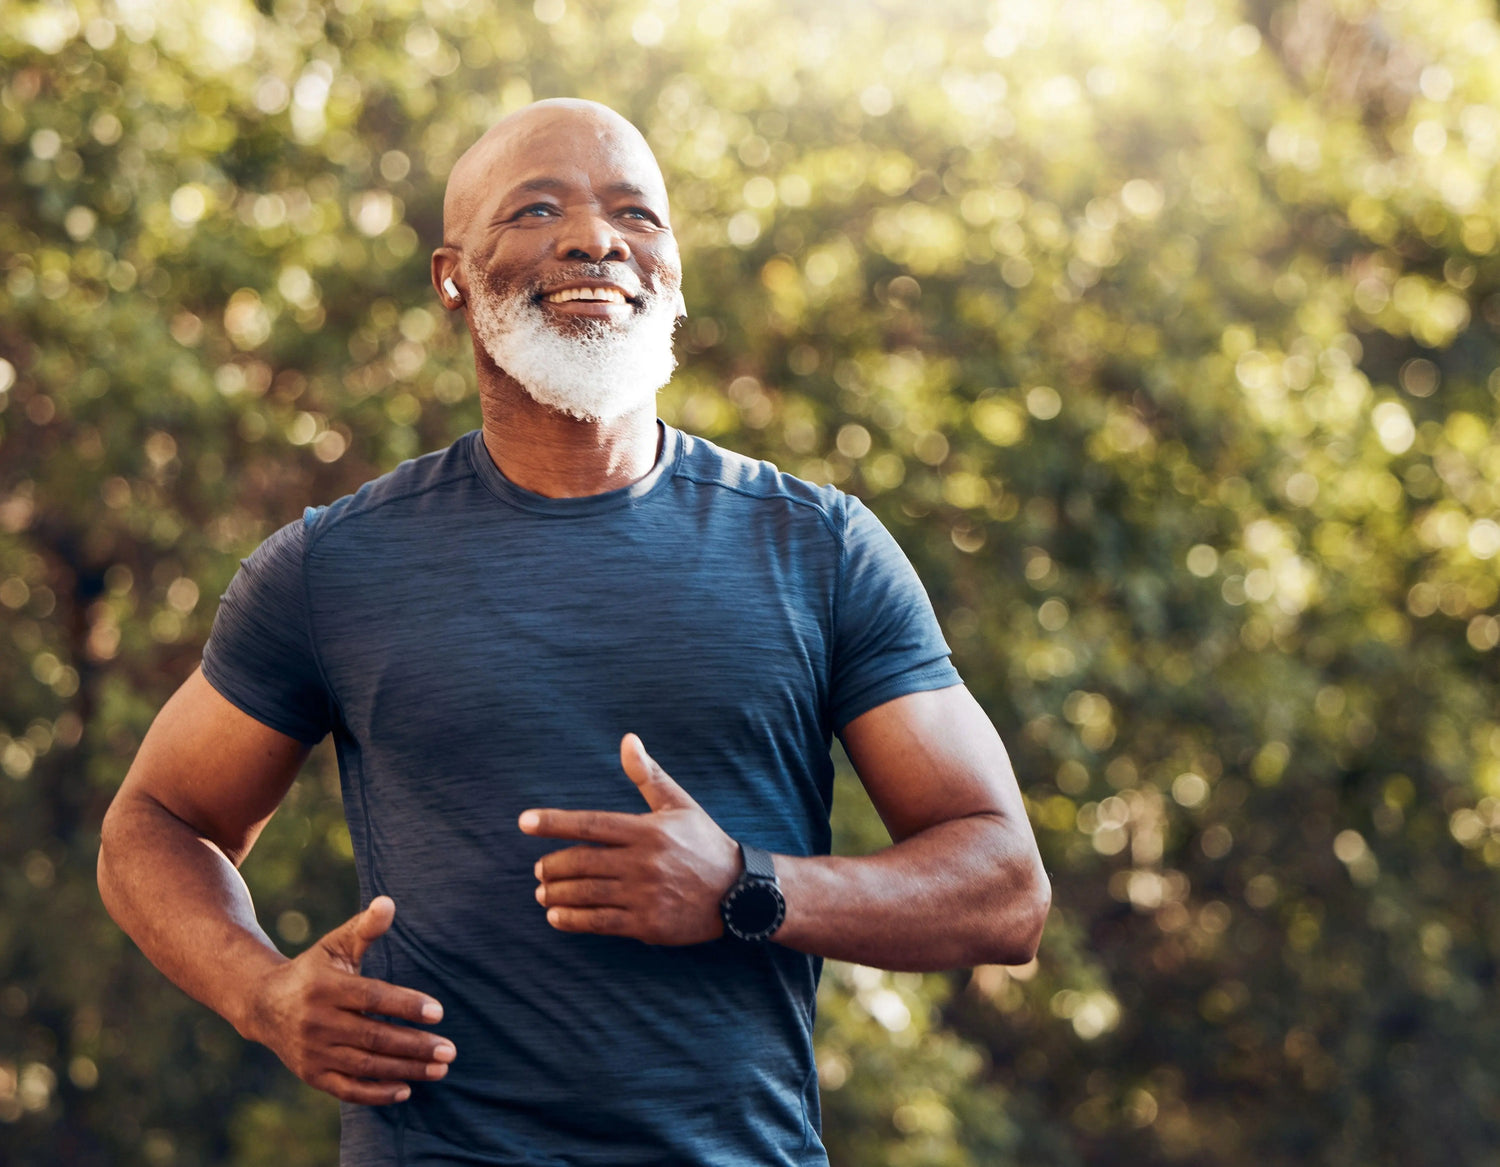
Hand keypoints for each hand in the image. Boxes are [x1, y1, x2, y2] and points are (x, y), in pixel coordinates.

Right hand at [244, 896, 455, 1104]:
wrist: (263, 1004)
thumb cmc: (314, 970)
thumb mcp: (335, 945)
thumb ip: (365, 928)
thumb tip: (389, 902)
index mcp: (325, 987)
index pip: (372, 999)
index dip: (405, 1005)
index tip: (439, 1012)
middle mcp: (317, 1022)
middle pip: (373, 1037)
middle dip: (415, 1045)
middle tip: (450, 1050)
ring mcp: (312, 1052)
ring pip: (365, 1066)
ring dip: (405, 1070)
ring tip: (440, 1069)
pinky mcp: (311, 1075)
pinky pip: (347, 1090)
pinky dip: (376, 1093)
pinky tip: (406, 1090)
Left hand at [519, 734, 741, 944]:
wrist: (739, 892)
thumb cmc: (704, 843)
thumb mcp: (679, 804)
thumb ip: (648, 775)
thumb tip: (628, 740)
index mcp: (646, 830)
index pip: (590, 824)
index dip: (554, 823)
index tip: (524, 822)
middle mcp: (642, 861)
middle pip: (581, 862)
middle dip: (552, 865)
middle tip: (539, 868)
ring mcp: (644, 894)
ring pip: (585, 893)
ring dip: (556, 893)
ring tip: (541, 891)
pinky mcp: (647, 924)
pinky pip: (599, 922)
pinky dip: (571, 919)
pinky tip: (555, 916)